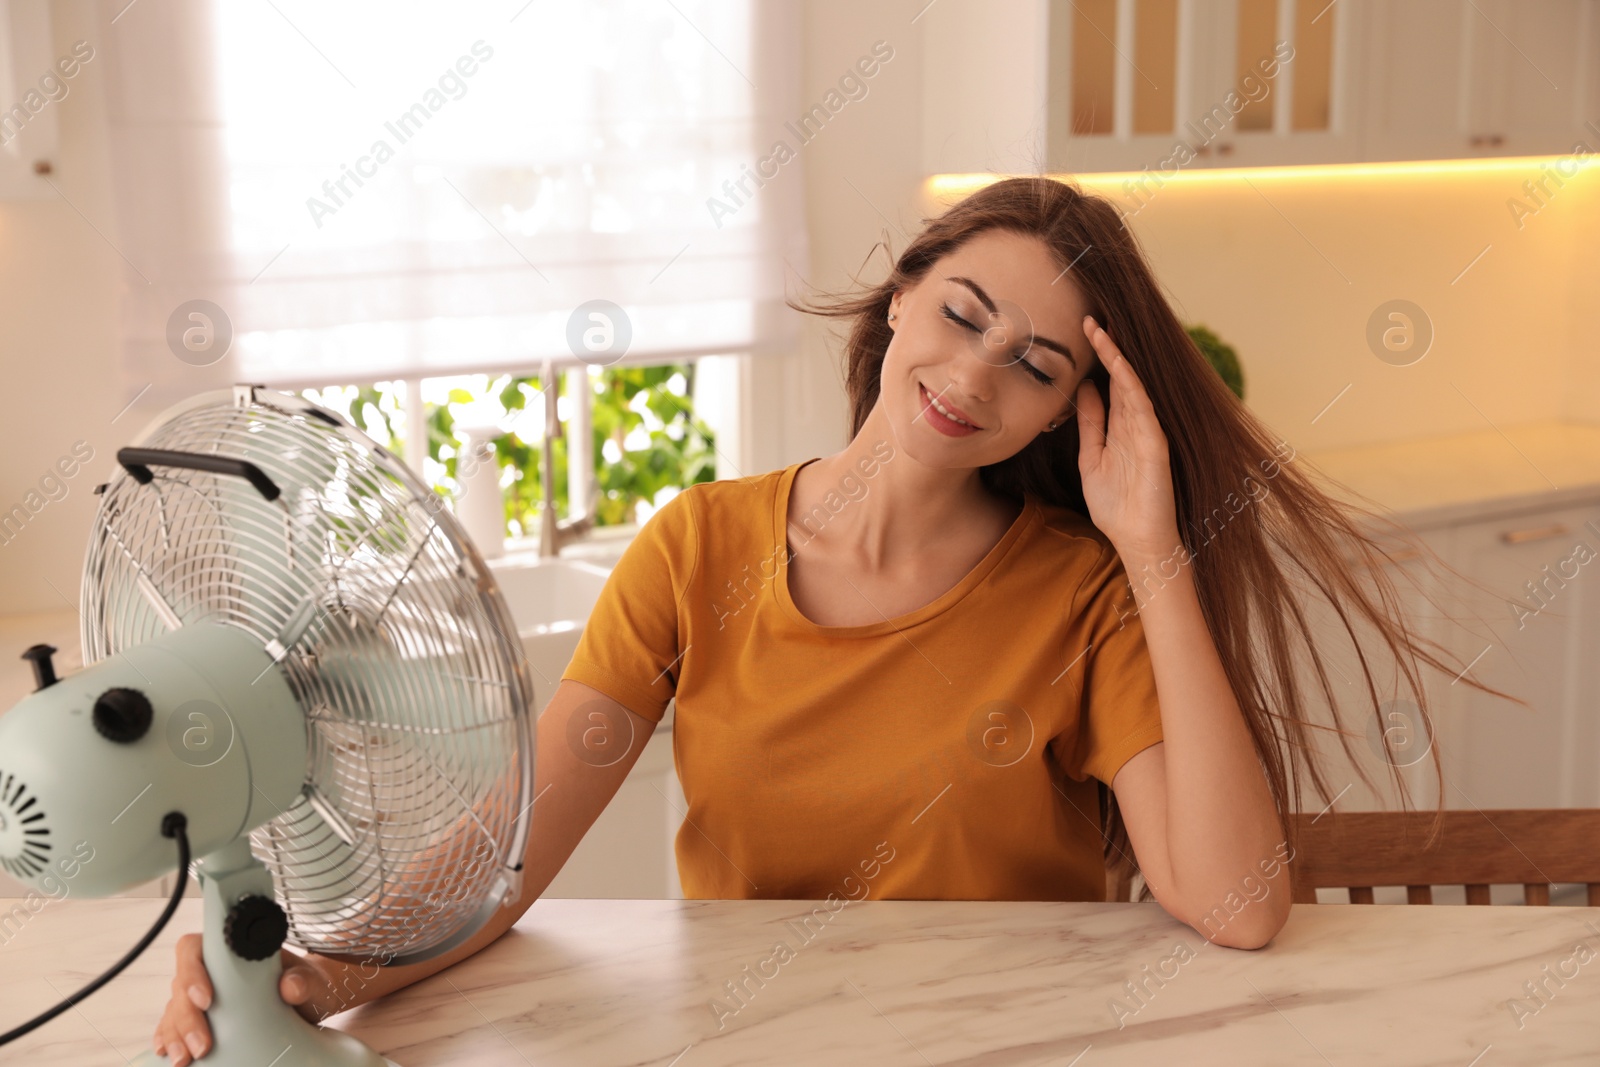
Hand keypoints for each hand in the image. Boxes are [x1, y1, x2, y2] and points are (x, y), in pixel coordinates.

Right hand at [151, 932, 325, 1064]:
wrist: (309, 1001)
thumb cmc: (306, 984)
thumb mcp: (313, 982)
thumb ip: (305, 980)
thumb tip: (291, 986)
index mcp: (235, 951)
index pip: (198, 949)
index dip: (194, 971)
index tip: (207, 999)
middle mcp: (213, 970)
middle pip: (182, 985)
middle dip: (187, 1017)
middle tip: (202, 1046)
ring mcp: (204, 994)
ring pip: (175, 1008)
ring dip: (176, 1034)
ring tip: (183, 1059)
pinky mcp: (203, 1017)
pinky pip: (174, 1025)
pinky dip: (169, 1039)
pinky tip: (168, 1054)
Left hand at [1073, 315, 1180, 557]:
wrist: (1137, 540)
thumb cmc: (1117, 506)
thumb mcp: (1092, 459)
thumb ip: (1090, 424)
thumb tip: (1084, 388)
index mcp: (1121, 427)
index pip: (1110, 384)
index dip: (1098, 358)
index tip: (1082, 332)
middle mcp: (1137, 423)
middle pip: (1121, 377)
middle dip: (1108, 347)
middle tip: (1090, 315)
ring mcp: (1147, 431)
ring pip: (1131, 384)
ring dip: (1116, 356)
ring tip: (1099, 327)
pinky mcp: (1155, 442)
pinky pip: (1142, 406)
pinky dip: (1130, 382)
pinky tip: (1117, 363)